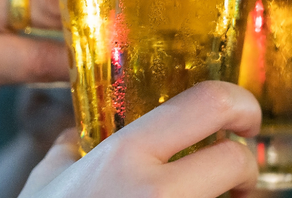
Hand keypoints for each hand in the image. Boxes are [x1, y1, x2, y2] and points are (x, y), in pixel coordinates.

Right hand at [19, 81, 260, 197]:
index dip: (239, 102)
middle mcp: (156, 193)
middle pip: (238, 160)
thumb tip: (82, 130)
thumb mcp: (48, 182)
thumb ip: (71, 148)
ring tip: (213, 197)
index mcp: (124, 156)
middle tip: (231, 171)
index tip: (241, 116)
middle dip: (243, 164)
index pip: (209, 103)